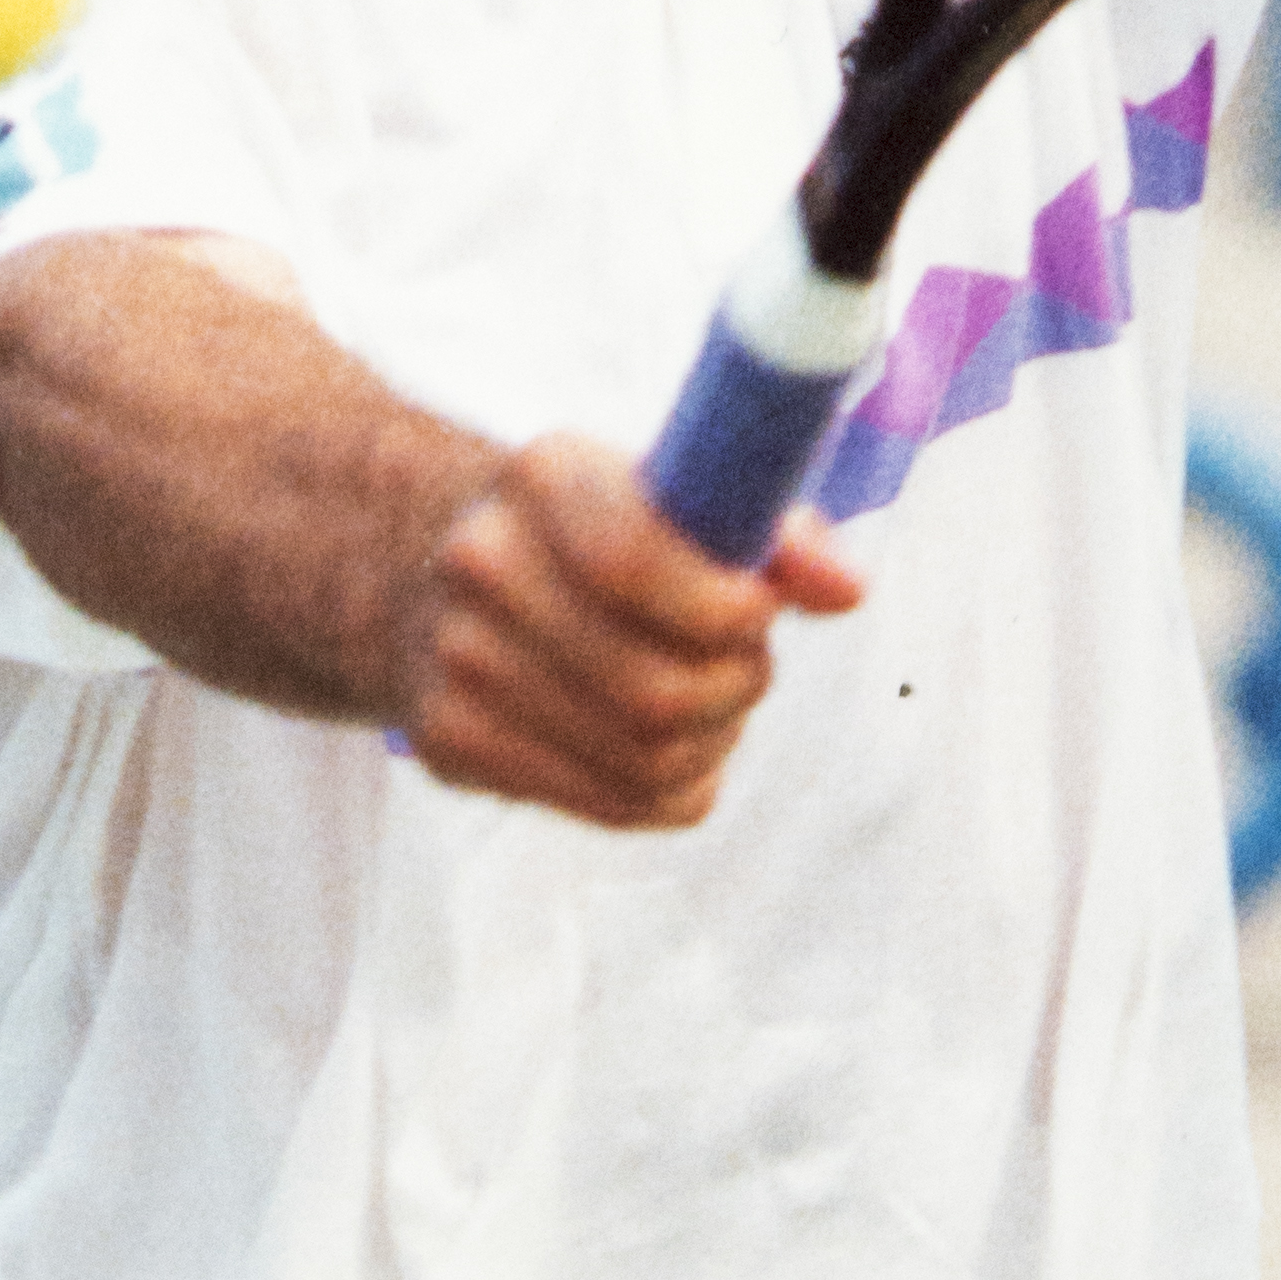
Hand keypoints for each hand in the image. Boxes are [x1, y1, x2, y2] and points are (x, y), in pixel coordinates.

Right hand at [396, 434, 862, 827]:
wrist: (432, 562)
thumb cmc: (596, 525)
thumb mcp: (675, 491)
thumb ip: (776, 529)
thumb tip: (848, 589)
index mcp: (543, 476)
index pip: (635, 565)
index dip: (727, 609)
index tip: (759, 609)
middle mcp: (481, 566)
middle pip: (653, 690)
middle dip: (736, 686)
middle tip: (747, 661)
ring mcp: (454, 664)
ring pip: (645, 760)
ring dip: (713, 738)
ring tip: (711, 697)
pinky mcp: (452, 744)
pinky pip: (618, 804)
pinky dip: (675, 782)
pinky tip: (668, 738)